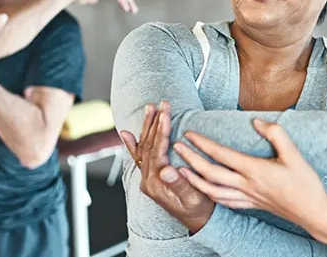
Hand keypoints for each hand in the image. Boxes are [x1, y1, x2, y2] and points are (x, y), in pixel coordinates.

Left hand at [120, 102, 213, 233]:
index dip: (162, 132)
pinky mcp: (150, 178)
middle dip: (155, 123)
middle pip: (149, 146)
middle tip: (162, 104)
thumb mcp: (194, 198)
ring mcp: (147, 179)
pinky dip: (132, 144)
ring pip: (144, 148)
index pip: (157, 152)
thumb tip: (166, 170)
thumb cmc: (199, 210)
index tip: (165, 114)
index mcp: (157, 184)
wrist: (198, 222)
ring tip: (150, 108)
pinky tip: (126, 134)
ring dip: (147, 127)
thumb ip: (179, 184)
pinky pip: (139, 158)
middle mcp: (148, 181)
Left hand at [172, 119, 326, 227]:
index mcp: (254, 170)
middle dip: (190, 160)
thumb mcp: (294, 154)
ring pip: (212, 191)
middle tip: (176, 148)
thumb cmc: (305, 184)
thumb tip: (257, 122)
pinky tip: (205, 190)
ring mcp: (247, 197)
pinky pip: (224, 201)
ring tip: (181, 170)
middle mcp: (246, 185)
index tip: (189, 134)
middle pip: (210, 173)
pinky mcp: (251, 204)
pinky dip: (210, 194)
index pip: (221, 155)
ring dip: (194, 180)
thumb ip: (276, 134)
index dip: (203, 144)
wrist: (313, 212)